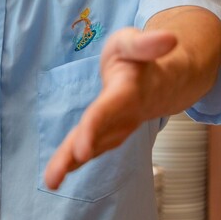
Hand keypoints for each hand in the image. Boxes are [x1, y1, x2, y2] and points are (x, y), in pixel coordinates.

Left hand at [43, 27, 177, 190]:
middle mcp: (124, 115)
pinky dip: (72, 162)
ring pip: (94, 146)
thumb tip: (170, 38)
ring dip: (70, 164)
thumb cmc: (141, 57)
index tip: (81, 151)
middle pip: (98, 137)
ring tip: (51, 181)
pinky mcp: (110, 132)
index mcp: (127, 91)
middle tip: (55, 177)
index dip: (94, 129)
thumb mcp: (137, 41)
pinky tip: (56, 176)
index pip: (108, 111)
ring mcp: (118, 127)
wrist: (165, 80)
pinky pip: (90, 147)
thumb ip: (147, 43)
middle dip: (77, 155)